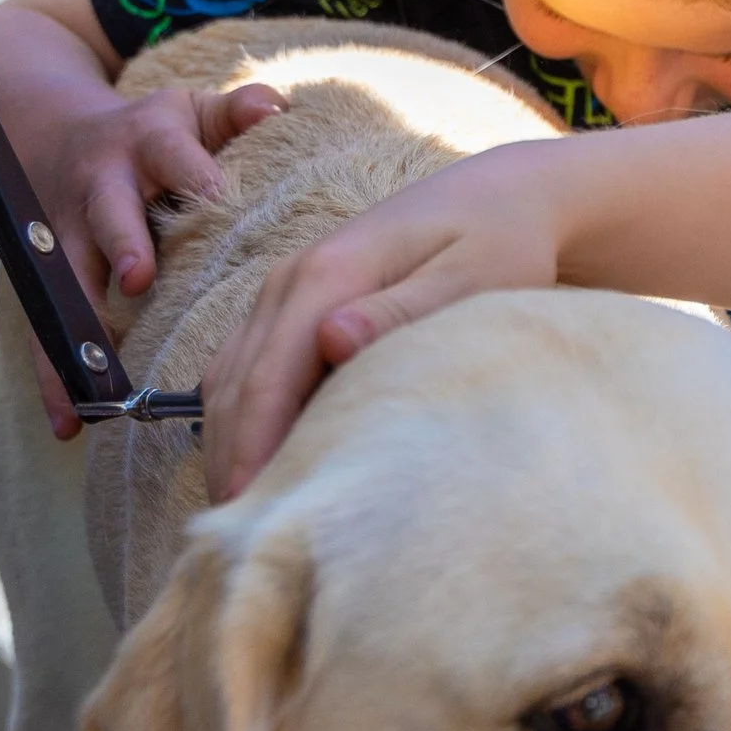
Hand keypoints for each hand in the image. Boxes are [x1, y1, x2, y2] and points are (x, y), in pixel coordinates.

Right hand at [31, 79, 285, 434]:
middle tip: (138, 278)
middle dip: (121, 243)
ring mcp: (68, 234)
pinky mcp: (47, 276)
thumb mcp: (191, 110)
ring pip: (69, 281)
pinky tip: (69, 422)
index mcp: (146, 144)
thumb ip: (234, 111)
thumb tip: (275, 105)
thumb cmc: (153, 133)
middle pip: (109, 213)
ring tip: (96, 379)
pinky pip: (47, 328)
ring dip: (82, 329)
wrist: (53, 133)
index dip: (193, 173)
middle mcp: (101, 187)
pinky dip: (56, 377)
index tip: (215, 195)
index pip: (172, 155)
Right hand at [202, 140, 573, 499]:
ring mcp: (288, 288)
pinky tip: (255, 462)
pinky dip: (239, 414)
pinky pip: (246, 364)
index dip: (252, 447)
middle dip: (231, 457)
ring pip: (230, 375)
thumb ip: (403, 311)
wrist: (501, 197)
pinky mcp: (297, 302)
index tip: (251, 509)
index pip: (269, 375)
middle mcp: (292, 278)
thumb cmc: (501, 243)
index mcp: (329, 273)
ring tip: (243, 510)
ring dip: (229, 440)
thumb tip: (332, 339)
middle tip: (240, 534)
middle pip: (237, 382)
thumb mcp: (471, 276)